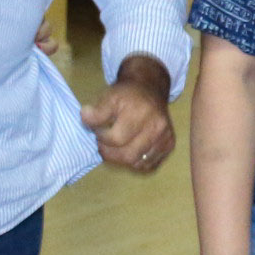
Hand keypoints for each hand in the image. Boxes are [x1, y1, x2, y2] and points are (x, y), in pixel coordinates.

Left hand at [84, 55, 173, 171]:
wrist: (149, 89)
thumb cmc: (127, 95)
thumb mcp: (108, 96)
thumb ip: (96, 111)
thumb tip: (85, 118)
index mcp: (141, 113)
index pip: (116, 139)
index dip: (102, 138)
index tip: (98, 132)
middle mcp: (157, 127)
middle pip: (128, 155)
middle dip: (110, 153)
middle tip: (103, 144)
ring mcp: (165, 138)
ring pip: (138, 163)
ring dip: (122, 160)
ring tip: (116, 147)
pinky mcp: (169, 145)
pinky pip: (149, 165)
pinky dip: (136, 163)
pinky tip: (129, 151)